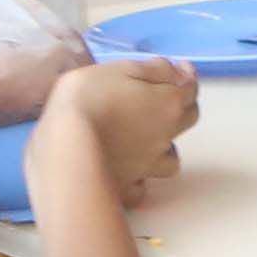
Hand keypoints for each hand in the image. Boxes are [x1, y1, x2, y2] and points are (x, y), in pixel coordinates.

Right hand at [34, 54, 197, 204]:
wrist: (66, 146)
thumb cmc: (89, 98)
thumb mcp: (120, 68)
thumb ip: (154, 69)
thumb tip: (181, 72)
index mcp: (168, 104)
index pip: (190, 89)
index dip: (185, 76)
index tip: (178, 70)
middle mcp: (166, 136)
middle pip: (188, 119)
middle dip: (181, 106)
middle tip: (160, 99)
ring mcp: (150, 164)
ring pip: (172, 157)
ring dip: (164, 147)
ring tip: (143, 139)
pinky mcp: (129, 186)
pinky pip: (142, 187)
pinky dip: (138, 181)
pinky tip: (127, 173)